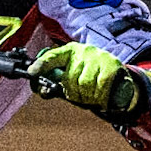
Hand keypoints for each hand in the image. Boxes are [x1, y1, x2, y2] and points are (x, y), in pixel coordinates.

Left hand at [27, 43, 143, 116]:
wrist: (119, 74)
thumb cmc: (90, 75)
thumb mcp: (74, 74)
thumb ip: (58, 82)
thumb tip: (43, 91)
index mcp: (70, 51)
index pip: (52, 56)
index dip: (41, 65)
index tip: (31, 72)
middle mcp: (84, 51)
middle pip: (70, 78)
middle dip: (73, 93)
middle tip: (79, 97)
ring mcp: (98, 57)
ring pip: (84, 84)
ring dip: (86, 97)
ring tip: (90, 98)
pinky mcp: (112, 66)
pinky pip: (100, 86)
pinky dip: (99, 97)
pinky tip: (100, 99)